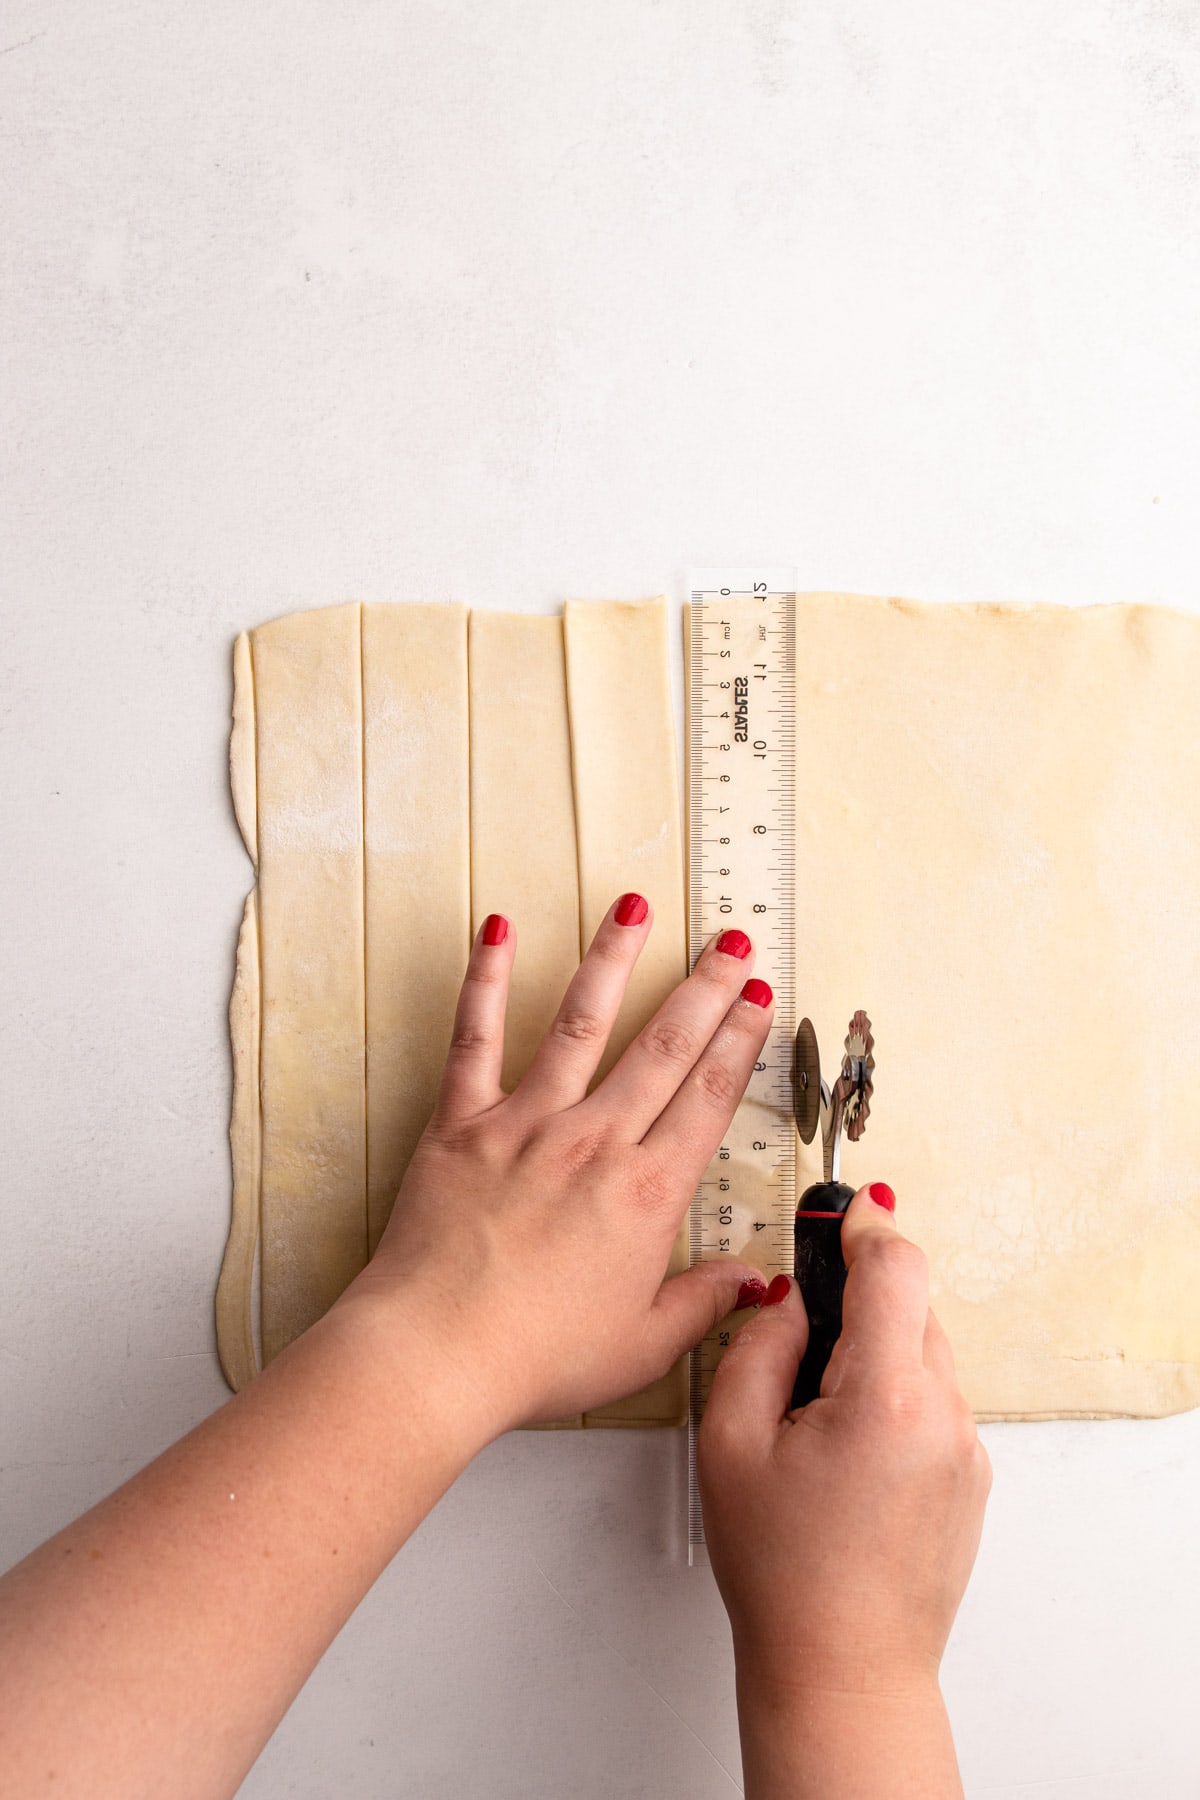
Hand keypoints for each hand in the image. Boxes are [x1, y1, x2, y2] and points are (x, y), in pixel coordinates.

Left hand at [345, 896, 774, 1433]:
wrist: (436, 1353)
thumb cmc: (534, 1357)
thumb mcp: (642, 1346)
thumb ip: (704, 1303)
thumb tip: (755, 1282)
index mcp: (646, 1195)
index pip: (708, 1097)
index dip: (739, 1040)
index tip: (760, 998)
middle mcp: (594, 1143)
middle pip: (663, 1047)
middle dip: (704, 987)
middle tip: (731, 942)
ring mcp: (527, 1123)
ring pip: (581, 1022)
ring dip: (613, 959)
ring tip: (636, 906)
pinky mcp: (463, 1122)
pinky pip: (476, 1037)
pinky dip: (484, 980)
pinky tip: (496, 929)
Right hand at [698, 1188, 990, 1701]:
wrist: (843, 1670)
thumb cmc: (782, 1573)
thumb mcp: (730, 1444)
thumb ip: (758, 1348)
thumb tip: (789, 1299)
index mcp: (886, 1398)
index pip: (895, 1269)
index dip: (865, 1226)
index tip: (841, 1207)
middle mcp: (944, 1415)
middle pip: (912, 1305)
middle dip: (860, 1295)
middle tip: (801, 1319)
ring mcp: (967, 1449)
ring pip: (925, 1352)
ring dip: (877, 1346)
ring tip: (814, 1403)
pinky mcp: (972, 1476)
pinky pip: (934, 1400)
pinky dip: (894, 1392)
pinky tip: (845, 1442)